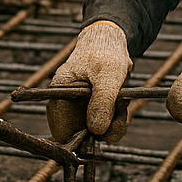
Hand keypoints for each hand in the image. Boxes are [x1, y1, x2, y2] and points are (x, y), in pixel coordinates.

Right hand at [47, 21, 131, 141]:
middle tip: (118, 119)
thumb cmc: (106, 52)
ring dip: (112, 126)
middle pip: (79, 135)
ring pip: (95, 133)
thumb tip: (97, 131)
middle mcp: (67, 104)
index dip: (77, 139)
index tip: (97, 137)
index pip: (60, 128)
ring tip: (121, 104)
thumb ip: (103, 101)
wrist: (112, 43)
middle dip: (101, 133)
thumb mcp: (108, 74)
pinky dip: (116, 121)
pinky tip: (122, 106)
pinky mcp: (94, 110)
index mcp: (60, 92)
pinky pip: (104, 126)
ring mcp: (81, 108)